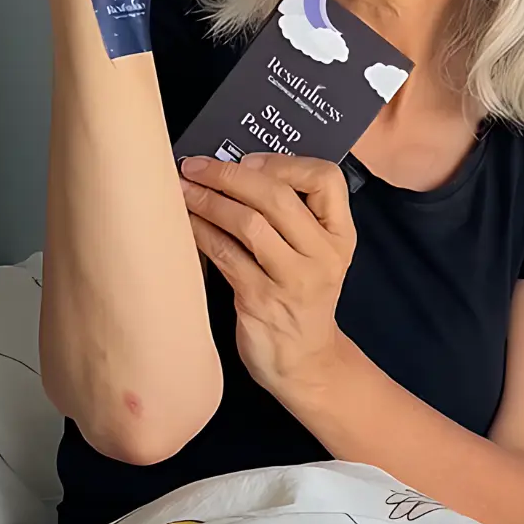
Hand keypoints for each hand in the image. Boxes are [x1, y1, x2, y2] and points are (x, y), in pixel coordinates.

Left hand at [179, 153, 355, 395]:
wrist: (305, 363)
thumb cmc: (301, 296)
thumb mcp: (316, 253)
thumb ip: (294, 214)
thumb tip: (239, 166)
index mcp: (340, 235)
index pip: (327, 178)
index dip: (284, 162)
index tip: (248, 160)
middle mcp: (323, 255)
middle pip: (277, 197)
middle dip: (230, 175)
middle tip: (196, 166)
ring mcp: (293, 280)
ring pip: (248, 223)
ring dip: (208, 200)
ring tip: (183, 188)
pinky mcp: (260, 301)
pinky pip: (225, 254)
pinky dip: (201, 231)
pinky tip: (186, 221)